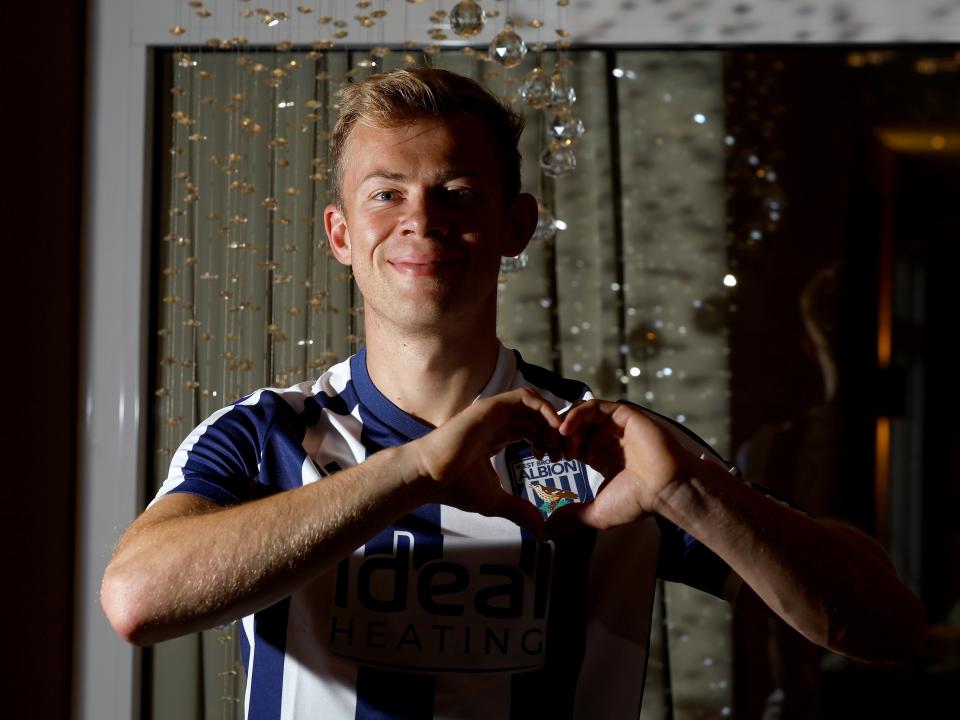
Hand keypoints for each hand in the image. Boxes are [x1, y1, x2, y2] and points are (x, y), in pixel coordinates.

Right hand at [410, 388, 563, 538]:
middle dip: (556, 433)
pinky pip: (525, 398)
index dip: (550, 442)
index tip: (560, 461)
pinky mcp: (490, 407)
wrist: (430, 477)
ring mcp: (493, 412)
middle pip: (536, 417)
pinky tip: (555, 427)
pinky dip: (544, 408)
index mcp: (497, 437)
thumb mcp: (496, 500)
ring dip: (553, 420)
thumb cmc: (455, 487)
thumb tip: (541, 532)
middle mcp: (497, 421)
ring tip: (561, 442)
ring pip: (534, 405)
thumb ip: (519, 510)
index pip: (531, 430)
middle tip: (567, 453)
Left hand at [549, 400, 687, 531]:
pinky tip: (566, 429)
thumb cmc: (637, 501)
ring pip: (581, 414)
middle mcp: (606, 438)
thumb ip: (571, 517)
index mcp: (599, 456)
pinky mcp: (624, 415)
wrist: (665, 489)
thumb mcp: (596, 512)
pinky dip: (577, 413)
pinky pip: (595, 406)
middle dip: (555, 434)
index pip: (570, 443)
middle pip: (573, 426)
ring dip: (565, 423)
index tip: (545, 458)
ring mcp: (615, 425)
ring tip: (557, 438)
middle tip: (547, 446)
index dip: (555, 447)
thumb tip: (547, 530)